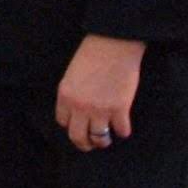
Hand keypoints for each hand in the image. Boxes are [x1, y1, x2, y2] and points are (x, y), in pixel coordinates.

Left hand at [55, 33, 143, 150]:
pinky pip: (121, 131)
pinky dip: (123, 131)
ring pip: (99, 138)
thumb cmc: (93, 52)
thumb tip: (78, 111)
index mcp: (65, 95)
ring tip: (107, 138)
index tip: (78, 126)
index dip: (71, 125)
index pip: (63, 122)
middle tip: (90, 144)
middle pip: (78, 137)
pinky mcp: (119, 109)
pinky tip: (123, 127)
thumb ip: (73, 93)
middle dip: (84, 143)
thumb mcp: (73, 73)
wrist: (114, 42)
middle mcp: (79, 106)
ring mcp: (99, 110)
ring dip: (103, 141)